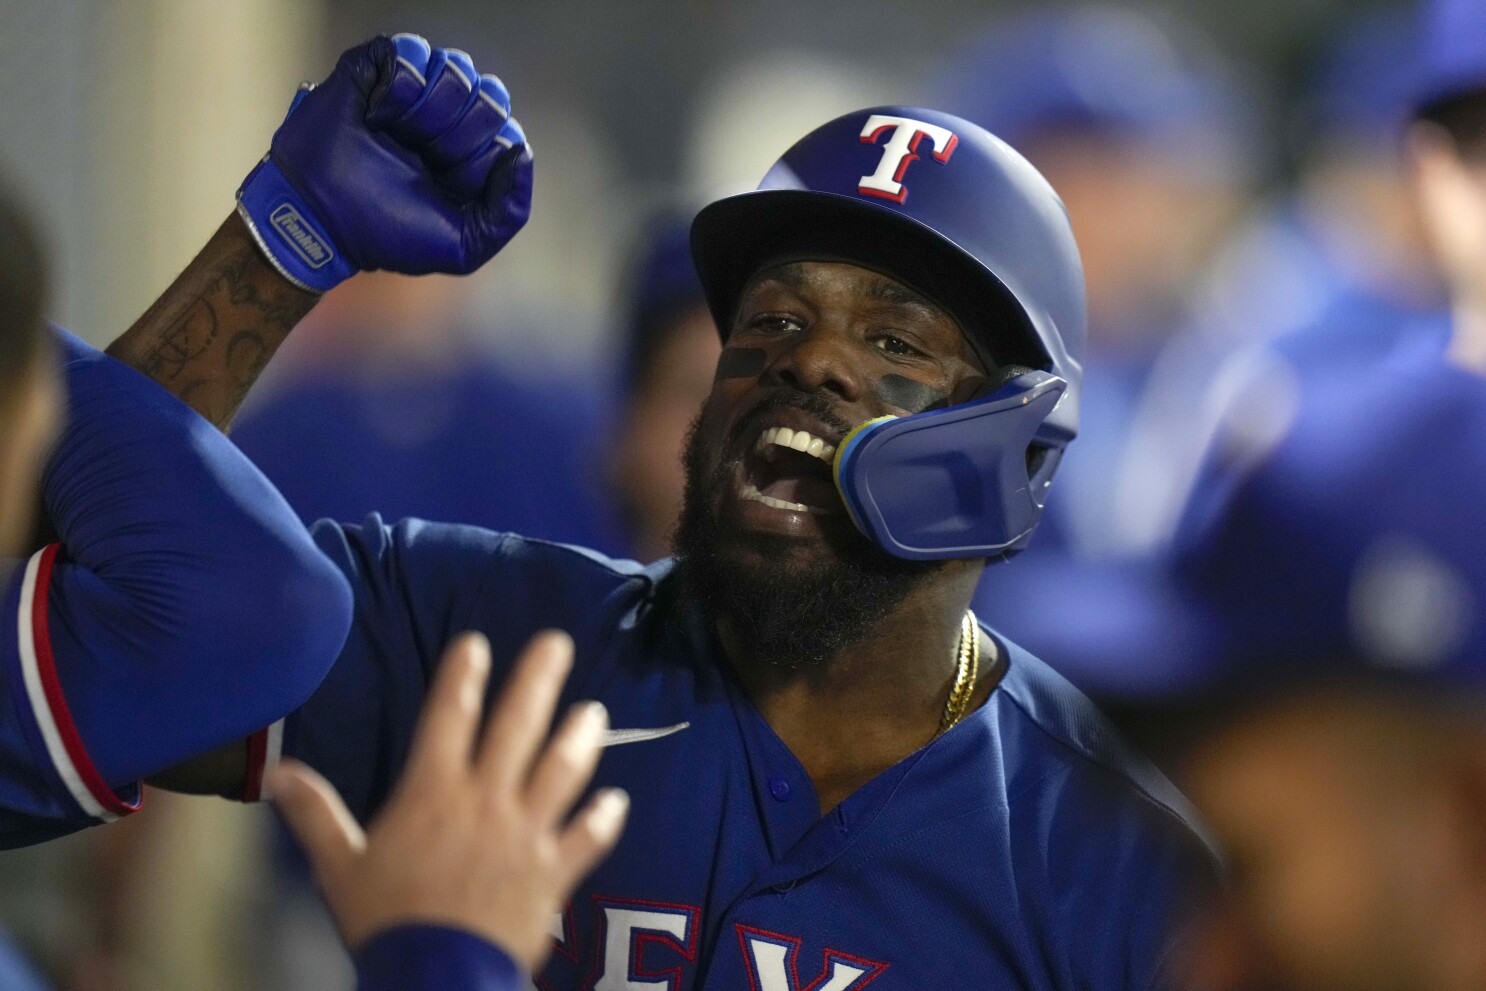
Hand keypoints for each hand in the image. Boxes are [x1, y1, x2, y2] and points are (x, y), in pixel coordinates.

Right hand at [237, 33, 532, 291]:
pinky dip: (401, 88)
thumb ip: (510, 212)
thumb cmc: (388, 233)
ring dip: (429, 113)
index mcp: (473, 155)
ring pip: (458, 69)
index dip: (480, 161)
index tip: (447, 184)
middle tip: (420, 158)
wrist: (322, 217)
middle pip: (490, 97)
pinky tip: (379, 115)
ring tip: (396, 136)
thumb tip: (521, 153)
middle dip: (457, 137)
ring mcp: (417, 89)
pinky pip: (414, 51)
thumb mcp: (464, 246)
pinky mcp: (380, 67)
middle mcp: (451, 117)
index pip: (508, 134)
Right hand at [266, 631, 626, 971]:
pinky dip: (604, 818)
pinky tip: (617, 800)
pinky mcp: (555, 870)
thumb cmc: (385, 920)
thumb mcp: (339, 866)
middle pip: (518, 726)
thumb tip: (276, 774)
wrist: (436, 976)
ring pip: (562, 770)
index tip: (476, 643)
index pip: (449, 717)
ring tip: (596, 709)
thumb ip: (315, 814)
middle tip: (556, 642)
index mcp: (434, 791)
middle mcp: (487, 799)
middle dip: (537, 680)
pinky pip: (588, 837)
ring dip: (581, 737)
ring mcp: (527, 832)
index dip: (462, 676)